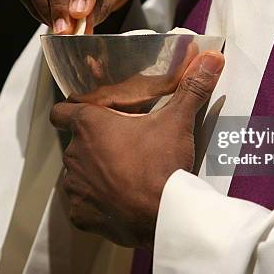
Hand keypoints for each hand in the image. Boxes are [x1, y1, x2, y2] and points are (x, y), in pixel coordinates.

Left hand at [50, 51, 224, 248]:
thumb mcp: (178, 121)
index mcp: (89, 126)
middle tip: (122, 146)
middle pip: (75, 144)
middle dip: (94, 145)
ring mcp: (75, 187)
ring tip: (123, 175)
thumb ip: (191, 88)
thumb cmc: (162, 164)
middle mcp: (74, 154)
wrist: (163, 215)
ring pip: (78, 174)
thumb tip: (212, 58)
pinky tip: (119, 201)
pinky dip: (96, 203)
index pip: (60, 111)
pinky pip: (83, 205)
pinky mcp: (80, 214)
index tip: (84, 114)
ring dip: (94, 173)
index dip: (69, 111)